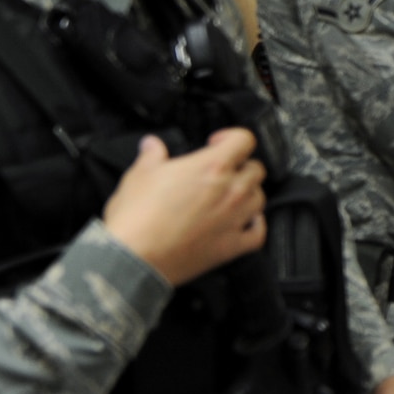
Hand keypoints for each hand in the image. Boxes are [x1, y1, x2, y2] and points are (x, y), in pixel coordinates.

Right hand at [103, 130, 266, 285]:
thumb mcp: (139, 175)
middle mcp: (231, 191)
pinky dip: (256, 226)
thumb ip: (151, 155)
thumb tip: (151, 144)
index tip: (217, 143)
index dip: (231, 137)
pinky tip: (246, 222)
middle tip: (222, 171)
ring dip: (248, 194)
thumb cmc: (136, 216)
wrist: (133, 257)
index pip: (244, 140)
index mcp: (213, 166)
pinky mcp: (231, 246)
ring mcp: (235, 219)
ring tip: (230, 196)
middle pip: (255, 169)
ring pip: (259, 198)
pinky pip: (258, 233)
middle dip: (240, 166)